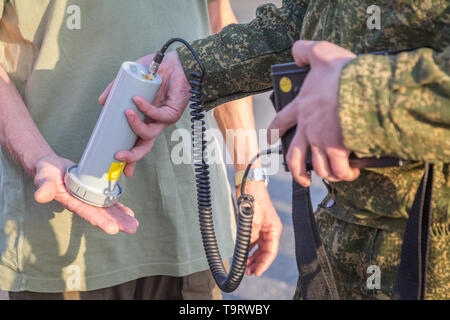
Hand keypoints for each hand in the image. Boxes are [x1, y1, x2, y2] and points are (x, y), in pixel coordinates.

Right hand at [34, 153, 138, 233]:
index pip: (89, 214)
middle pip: (102, 215)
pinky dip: (119, 208)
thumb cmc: (46, 173)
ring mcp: (89, 199)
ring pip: (108, 210)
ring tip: (134, 224)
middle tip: (132, 229)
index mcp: (73, 203)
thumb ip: (44, 187)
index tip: (113, 229)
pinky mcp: (94, 193)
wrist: (51, 167)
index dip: (101, 221)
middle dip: (117, 222)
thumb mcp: (44, 178)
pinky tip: (130, 213)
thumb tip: (40, 196)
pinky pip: (108, 202)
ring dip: (121, 217)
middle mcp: (83, 204)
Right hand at [98, 52, 190, 176]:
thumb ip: (115, 90)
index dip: (128, 156)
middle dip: (132, 155)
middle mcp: (154, 123)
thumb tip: (102, 103)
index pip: (135, 142)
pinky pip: (157, 115)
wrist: (177, 62)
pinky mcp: (172, 112)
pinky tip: (137, 100)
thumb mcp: (131, 80)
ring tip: (127, 113)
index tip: (115, 165)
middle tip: (118, 156)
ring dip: (135, 126)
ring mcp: (164, 119)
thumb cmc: (156, 71)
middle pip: (144, 146)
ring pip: (149, 134)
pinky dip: (146, 109)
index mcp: (144, 119)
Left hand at [236, 181, 281, 275]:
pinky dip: (250, 249)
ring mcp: (263, 228)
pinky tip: (244, 255)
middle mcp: (270, 230)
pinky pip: (255, 242)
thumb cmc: (253, 198)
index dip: (264, 264)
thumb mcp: (251, 218)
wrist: (249, 184)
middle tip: (248, 272)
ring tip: (246, 267)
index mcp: (274, 229)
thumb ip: (250, 235)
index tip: (256, 272)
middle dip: (258, 263)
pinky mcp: (256, 225)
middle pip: (266, 252)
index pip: (271, 252)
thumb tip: (246, 249)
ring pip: (260, 248)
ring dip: (253, 258)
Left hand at [268, 40, 359, 186]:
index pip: (280, 121)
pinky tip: (350, 173)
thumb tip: (296, 52)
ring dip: (326, 173)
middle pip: (293, 156)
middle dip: (296, 171)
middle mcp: (307, 127)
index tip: (271, 138)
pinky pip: (338, 169)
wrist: (362, 87)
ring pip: (318, 166)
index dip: (274, 131)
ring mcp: (321, 140)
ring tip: (334, 174)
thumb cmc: (342, 72)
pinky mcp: (337, 149)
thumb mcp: (321, 53)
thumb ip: (306, 50)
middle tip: (301, 176)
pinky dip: (344, 174)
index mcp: (301, 107)